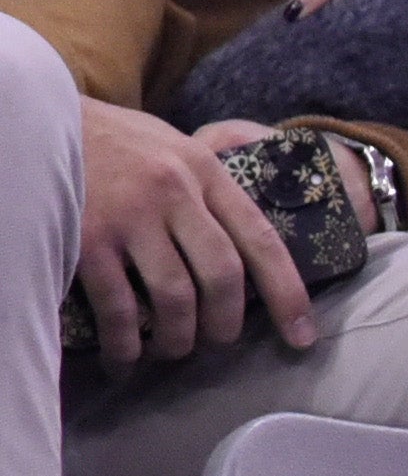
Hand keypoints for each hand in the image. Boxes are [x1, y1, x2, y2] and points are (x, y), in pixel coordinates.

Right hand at [72, 101, 317, 369]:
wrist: (37, 118)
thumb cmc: (111, 139)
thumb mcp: (171, 144)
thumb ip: (207, 185)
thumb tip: (244, 236)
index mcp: (204, 171)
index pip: (261, 240)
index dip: (287, 295)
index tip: (303, 337)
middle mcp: (174, 192)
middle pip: (223, 277)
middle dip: (226, 324)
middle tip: (219, 343)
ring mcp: (129, 216)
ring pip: (176, 298)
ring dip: (179, 338)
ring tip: (173, 351)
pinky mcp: (86, 239)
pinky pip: (118, 306)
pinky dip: (126, 342)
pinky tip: (125, 358)